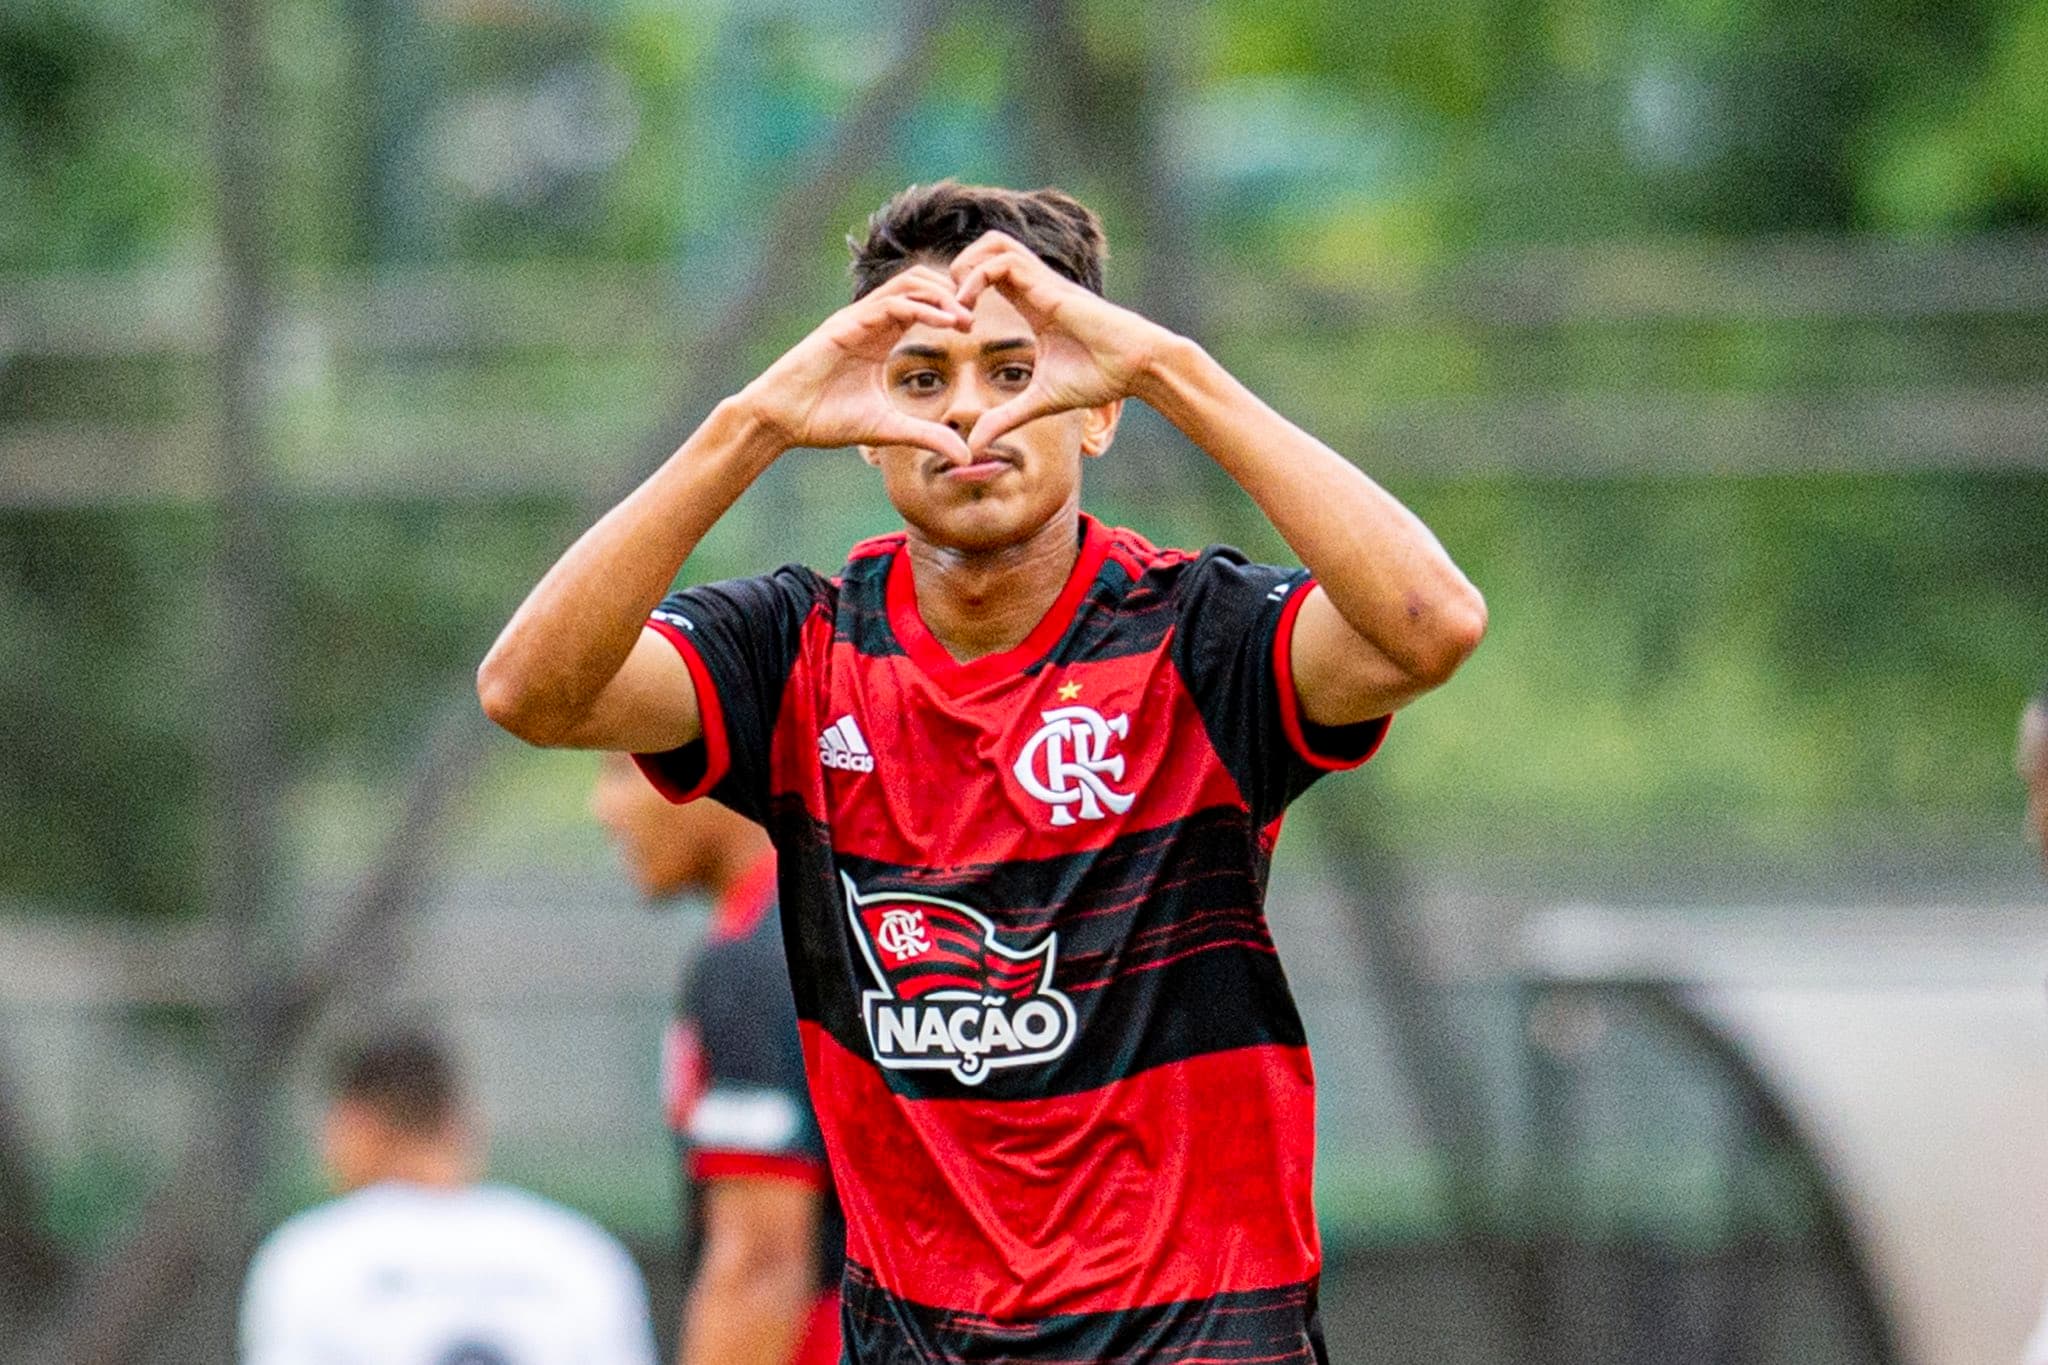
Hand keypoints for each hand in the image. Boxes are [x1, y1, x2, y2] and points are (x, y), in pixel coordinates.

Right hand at [738, 266, 974, 462]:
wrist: (782, 420)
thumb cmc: (826, 419)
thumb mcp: (889, 428)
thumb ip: (927, 436)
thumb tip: (966, 456)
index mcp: (881, 336)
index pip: (923, 304)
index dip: (951, 309)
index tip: (974, 329)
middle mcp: (871, 320)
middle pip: (919, 283)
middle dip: (951, 293)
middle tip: (974, 317)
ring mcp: (857, 319)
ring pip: (908, 284)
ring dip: (941, 295)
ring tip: (964, 316)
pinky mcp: (845, 325)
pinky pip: (890, 304)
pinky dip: (921, 308)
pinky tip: (945, 322)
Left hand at [949, 232, 1173, 452]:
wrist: (1135, 366)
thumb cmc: (1099, 377)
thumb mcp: (1039, 401)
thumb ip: (1005, 418)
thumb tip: (975, 445)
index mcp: (1033, 304)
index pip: (990, 274)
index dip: (964, 290)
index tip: (955, 328)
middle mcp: (1035, 286)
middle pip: (989, 245)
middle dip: (961, 267)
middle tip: (950, 306)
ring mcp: (1043, 281)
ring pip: (994, 243)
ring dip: (967, 267)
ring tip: (958, 304)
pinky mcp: (1049, 286)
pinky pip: (1003, 263)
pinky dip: (978, 278)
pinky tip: (970, 311)